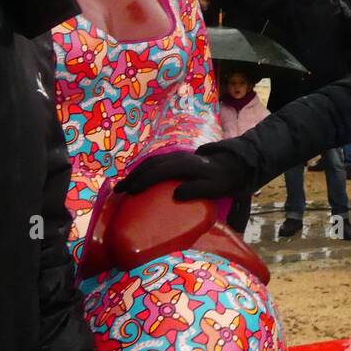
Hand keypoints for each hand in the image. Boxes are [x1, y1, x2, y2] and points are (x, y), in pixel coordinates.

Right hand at [114, 147, 250, 199]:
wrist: (231, 165)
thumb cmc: (222, 180)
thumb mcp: (214, 188)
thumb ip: (197, 190)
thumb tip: (176, 194)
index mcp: (185, 165)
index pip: (159, 171)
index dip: (144, 180)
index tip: (131, 192)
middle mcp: (177, 157)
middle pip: (150, 165)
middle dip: (133, 177)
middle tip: (118, 192)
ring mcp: (175, 156)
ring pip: (150, 162)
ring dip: (135, 173)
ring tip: (122, 187)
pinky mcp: (174, 159)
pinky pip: (154, 163)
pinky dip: (142, 171)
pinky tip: (135, 180)